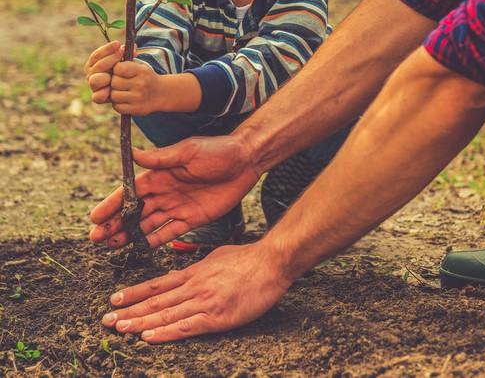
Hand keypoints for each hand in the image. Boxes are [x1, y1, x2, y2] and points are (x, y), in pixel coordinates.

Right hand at [84, 40, 122, 103]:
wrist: (128, 89)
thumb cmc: (125, 72)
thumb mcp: (125, 61)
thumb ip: (127, 54)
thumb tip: (134, 47)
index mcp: (94, 64)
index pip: (97, 55)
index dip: (107, 49)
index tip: (117, 43)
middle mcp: (92, 75)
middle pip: (97, 66)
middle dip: (110, 59)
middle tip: (121, 53)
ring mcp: (95, 86)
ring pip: (94, 80)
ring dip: (104, 76)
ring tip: (114, 74)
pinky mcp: (99, 97)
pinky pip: (97, 97)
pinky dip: (103, 93)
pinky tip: (109, 90)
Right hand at [90, 135, 258, 247]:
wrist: (246, 160)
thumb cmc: (218, 150)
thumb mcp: (188, 151)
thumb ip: (161, 158)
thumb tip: (133, 153)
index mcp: (161, 173)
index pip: (131, 191)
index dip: (112, 204)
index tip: (94, 218)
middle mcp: (166, 191)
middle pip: (135, 211)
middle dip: (114, 224)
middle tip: (96, 239)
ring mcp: (178, 206)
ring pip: (148, 223)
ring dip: (129, 234)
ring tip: (110, 246)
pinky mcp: (192, 218)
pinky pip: (170, 232)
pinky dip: (154, 240)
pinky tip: (139, 248)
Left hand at [100, 240, 290, 341]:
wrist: (271, 262)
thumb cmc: (249, 259)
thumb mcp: (218, 256)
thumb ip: (201, 267)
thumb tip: (188, 273)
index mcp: (194, 272)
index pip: (158, 284)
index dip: (135, 292)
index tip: (114, 298)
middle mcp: (194, 286)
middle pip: (156, 301)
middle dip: (129, 310)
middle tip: (105, 319)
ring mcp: (204, 301)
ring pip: (165, 314)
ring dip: (139, 322)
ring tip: (119, 328)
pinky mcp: (216, 316)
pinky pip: (186, 326)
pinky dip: (165, 332)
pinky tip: (149, 337)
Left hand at [109, 60, 162, 115]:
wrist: (161, 93)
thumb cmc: (145, 77)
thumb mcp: (140, 66)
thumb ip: (125, 61)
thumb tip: (112, 56)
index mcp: (142, 71)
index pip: (118, 68)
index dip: (116, 70)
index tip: (120, 72)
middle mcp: (141, 84)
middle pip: (114, 82)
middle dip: (115, 82)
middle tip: (121, 83)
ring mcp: (139, 97)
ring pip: (114, 95)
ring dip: (115, 94)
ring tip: (122, 92)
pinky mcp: (136, 109)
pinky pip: (117, 106)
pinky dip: (118, 104)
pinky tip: (125, 100)